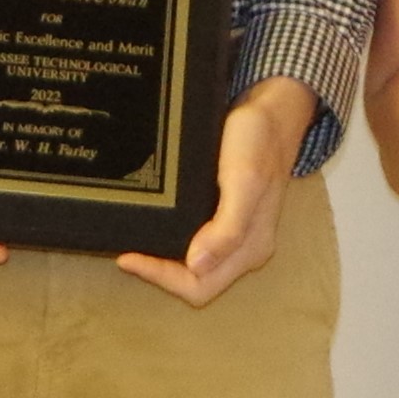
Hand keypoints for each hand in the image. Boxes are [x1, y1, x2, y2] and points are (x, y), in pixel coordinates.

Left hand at [121, 78, 319, 307]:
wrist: (272, 112)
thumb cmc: (258, 142)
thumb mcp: (244, 181)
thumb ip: (227, 228)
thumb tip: (197, 265)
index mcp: (252, 247)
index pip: (200, 285)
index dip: (163, 278)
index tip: (128, 258)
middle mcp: (245, 249)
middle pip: (197, 283)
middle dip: (160, 275)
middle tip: (126, 254)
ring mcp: (237, 235)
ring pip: (196, 268)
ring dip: (165, 263)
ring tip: (134, 244)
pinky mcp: (228, 218)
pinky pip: (198, 244)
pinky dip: (174, 244)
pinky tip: (155, 227)